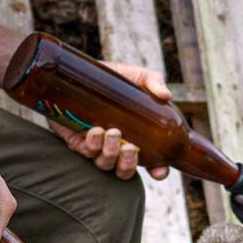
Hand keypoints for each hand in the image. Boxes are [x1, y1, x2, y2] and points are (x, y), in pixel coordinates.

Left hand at [48, 62, 171, 181]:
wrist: (82, 71)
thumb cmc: (114, 78)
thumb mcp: (138, 77)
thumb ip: (154, 83)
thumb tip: (166, 95)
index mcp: (138, 138)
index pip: (152, 164)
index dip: (158, 171)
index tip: (159, 171)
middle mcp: (117, 147)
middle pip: (124, 171)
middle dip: (127, 164)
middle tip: (130, 147)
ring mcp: (97, 147)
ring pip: (104, 164)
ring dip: (110, 153)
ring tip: (113, 132)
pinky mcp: (77, 140)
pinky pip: (84, 152)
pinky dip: (92, 145)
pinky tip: (96, 131)